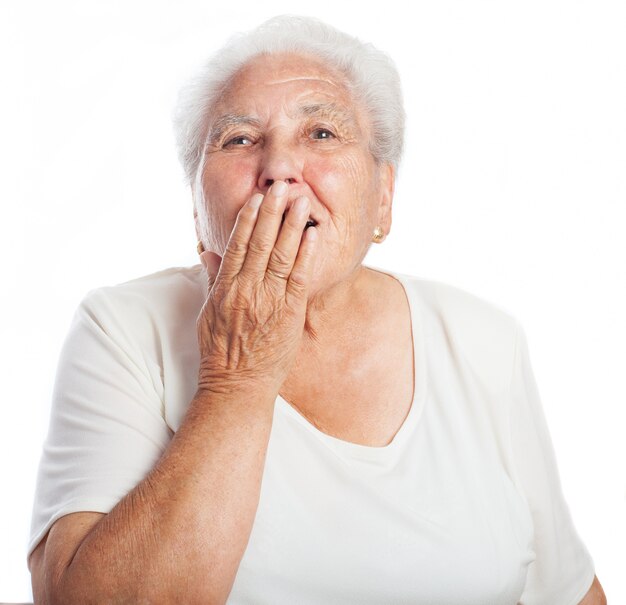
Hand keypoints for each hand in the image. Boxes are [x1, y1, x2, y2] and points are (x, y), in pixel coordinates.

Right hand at [196, 181, 317, 393]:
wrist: (238, 385)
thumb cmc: (220, 351)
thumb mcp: (207, 313)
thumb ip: (212, 279)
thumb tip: (208, 252)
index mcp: (226, 288)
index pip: (238, 245)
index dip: (248, 219)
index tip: (257, 198)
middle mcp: (247, 289)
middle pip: (261, 243)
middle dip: (273, 213)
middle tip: (282, 187)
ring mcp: (269, 300)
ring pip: (282, 255)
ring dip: (292, 226)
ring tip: (301, 201)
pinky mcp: (289, 312)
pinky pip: (300, 278)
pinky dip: (307, 255)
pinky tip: (313, 235)